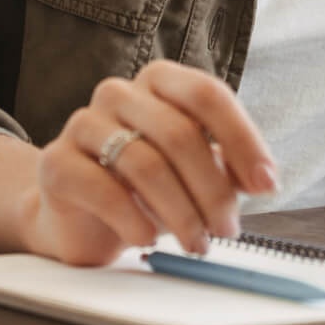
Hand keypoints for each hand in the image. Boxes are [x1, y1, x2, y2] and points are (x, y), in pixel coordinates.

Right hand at [20, 60, 277, 265]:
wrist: (77, 214)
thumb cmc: (145, 187)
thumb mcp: (194, 172)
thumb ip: (227, 167)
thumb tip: (263, 179)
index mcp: (160, 81)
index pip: (207, 94)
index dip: (243, 140)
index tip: (266, 184)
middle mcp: (120, 92)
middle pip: (179, 133)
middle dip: (213, 189)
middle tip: (227, 228)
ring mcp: (84, 122)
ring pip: (145, 164)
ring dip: (181, 212)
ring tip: (196, 243)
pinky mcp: (57, 161)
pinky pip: (103, 189)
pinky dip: (134, 220)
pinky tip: (147, 237)